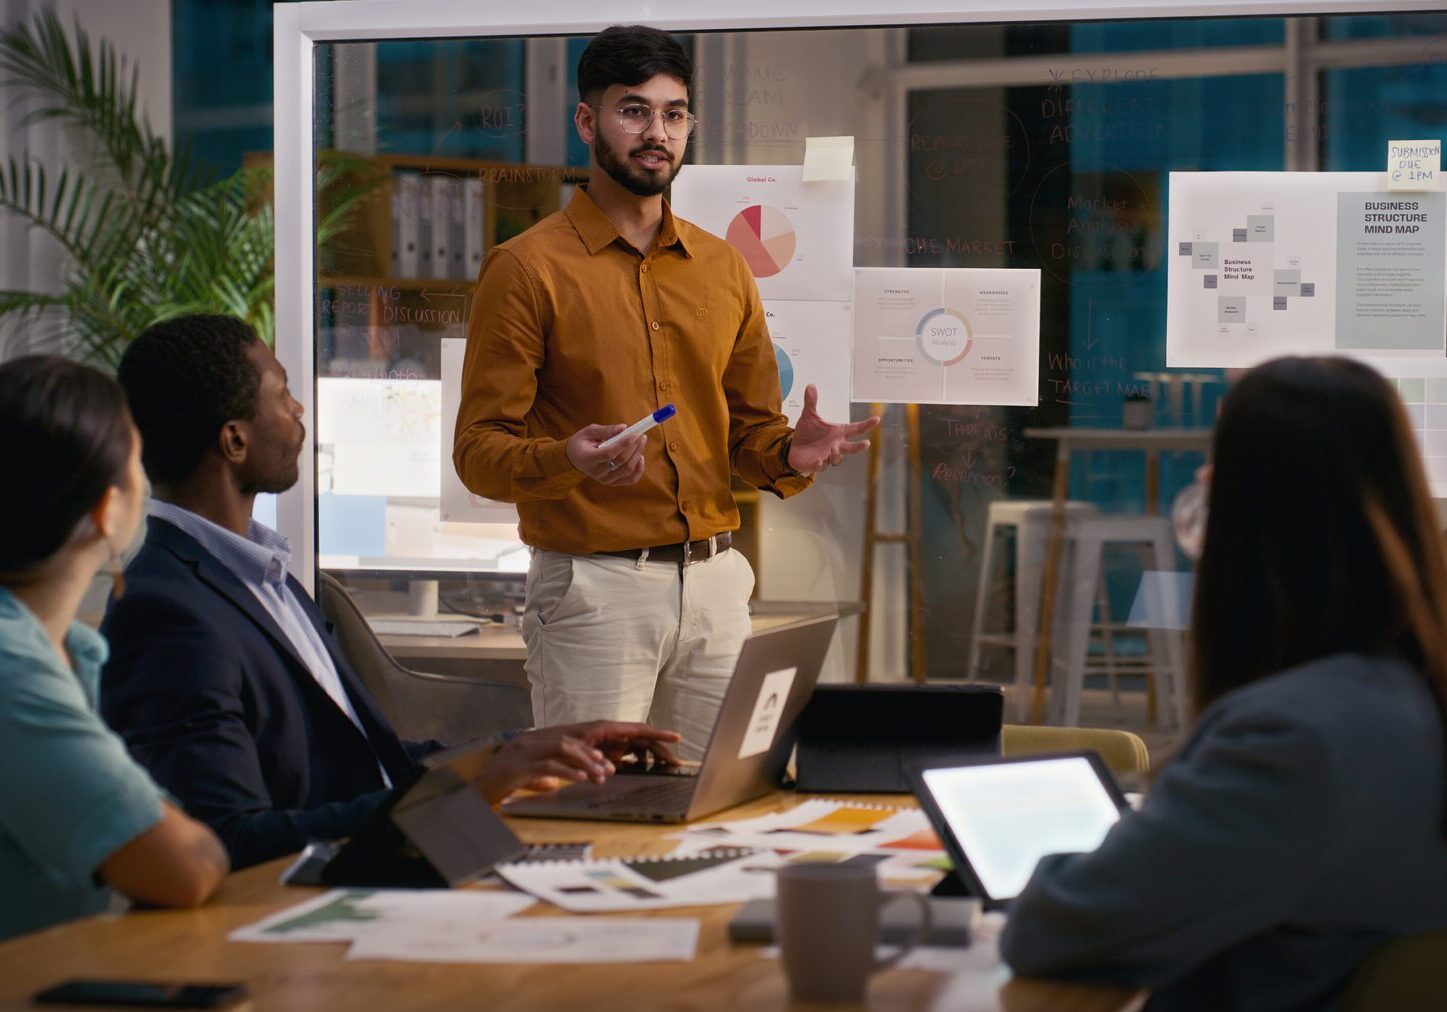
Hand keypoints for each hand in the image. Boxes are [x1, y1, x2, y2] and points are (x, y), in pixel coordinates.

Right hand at [472, 727, 616, 803]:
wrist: (471, 795)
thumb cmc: (498, 785)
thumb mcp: (524, 775)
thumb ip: (540, 774)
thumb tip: (554, 781)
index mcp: (531, 739)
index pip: (566, 736)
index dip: (588, 747)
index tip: (604, 761)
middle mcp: (528, 740)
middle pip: (568, 740)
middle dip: (591, 755)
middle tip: (608, 770)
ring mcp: (522, 752)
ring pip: (562, 748)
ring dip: (584, 761)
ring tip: (599, 775)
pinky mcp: (518, 767)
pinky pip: (548, 766)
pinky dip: (568, 771)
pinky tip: (581, 778)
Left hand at [565, 720, 682, 768]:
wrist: (542, 749)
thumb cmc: (557, 746)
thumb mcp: (572, 751)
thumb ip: (590, 761)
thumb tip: (608, 772)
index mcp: (606, 728)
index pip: (639, 729)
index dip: (659, 733)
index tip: (677, 737)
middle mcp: (611, 733)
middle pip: (643, 739)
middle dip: (661, 749)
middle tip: (675, 764)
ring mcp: (610, 741)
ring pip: (637, 746)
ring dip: (651, 756)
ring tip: (664, 767)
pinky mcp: (606, 750)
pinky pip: (628, 753)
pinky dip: (638, 760)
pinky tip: (643, 768)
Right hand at [566, 423, 646, 484]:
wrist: (575, 458)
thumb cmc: (583, 442)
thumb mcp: (589, 432)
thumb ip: (606, 430)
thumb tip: (624, 428)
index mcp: (587, 459)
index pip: (609, 453)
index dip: (624, 443)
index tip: (634, 433)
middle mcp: (596, 472)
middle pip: (621, 461)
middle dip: (634, 447)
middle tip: (641, 435)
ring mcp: (605, 480)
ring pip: (628, 470)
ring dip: (638, 455)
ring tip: (641, 442)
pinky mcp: (612, 483)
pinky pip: (630, 479)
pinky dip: (639, 469)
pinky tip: (640, 457)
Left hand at [786, 385, 879, 473]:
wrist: (794, 447)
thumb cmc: (807, 432)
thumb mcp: (809, 415)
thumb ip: (811, 402)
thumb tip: (811, 385)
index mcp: (839, 432)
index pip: (856, 428)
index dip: (867, 424)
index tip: (877, 419)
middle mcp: (837, 445)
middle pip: (851, 447)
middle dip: (859, 446)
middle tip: (866, 443)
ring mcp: (828, 455)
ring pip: (837, 458)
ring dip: (837, 454)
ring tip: (834, 449)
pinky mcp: (817, 464)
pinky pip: (821, 466)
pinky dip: (821, 463)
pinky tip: (818, 460)